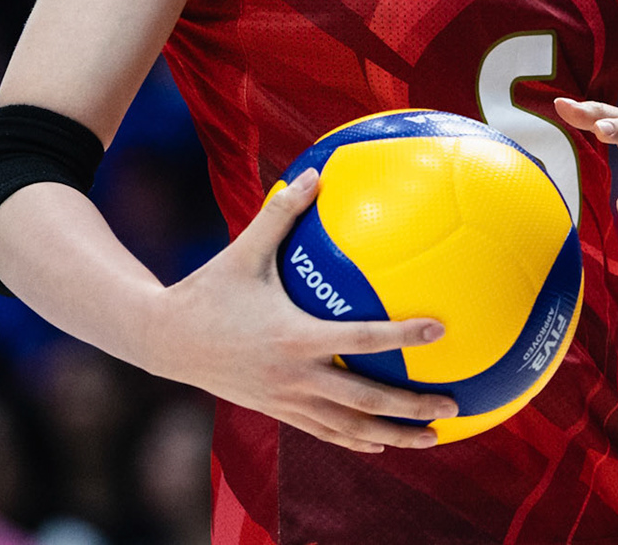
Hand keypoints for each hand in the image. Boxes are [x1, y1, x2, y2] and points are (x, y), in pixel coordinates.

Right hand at [146, 168, 458, 451]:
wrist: (164, 341)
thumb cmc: (207, 290)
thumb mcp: (244, 250)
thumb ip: (282, 213)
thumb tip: (316, 171)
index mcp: (294, 336)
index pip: (361, 339)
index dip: (402, 335)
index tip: (440, 329)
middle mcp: (295, 376)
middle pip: (365, 401)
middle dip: (411, 406)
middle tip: (453, 404)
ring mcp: (286, 400)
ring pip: (349, 427)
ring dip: (394, 435)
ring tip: (434, 437)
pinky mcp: (277, 412)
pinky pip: (324, 432)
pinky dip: (356, 441)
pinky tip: (382, 446)